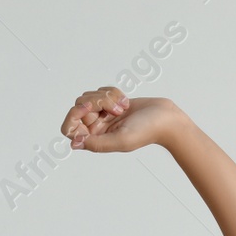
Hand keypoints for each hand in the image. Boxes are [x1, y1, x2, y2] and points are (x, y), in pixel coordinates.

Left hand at [61, 87, 184, 153]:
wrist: (166, 118)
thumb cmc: (147, 131)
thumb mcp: (121, 140)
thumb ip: (97, 144)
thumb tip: (74, 144)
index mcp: (95, 140)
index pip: (69, 128)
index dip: (73, 115)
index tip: (88, 108)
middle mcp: (96, 128)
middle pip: (79, 107)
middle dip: (96, 102)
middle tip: (114, 108)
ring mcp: (103, 115)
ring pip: (90, 97)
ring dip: (107, 97)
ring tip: (122, 107)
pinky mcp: (111, 103)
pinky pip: (101, 90)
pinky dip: (113, 92)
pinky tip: (125, 102)